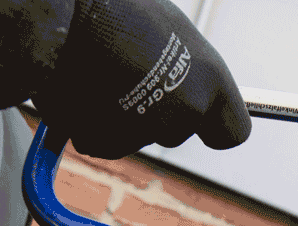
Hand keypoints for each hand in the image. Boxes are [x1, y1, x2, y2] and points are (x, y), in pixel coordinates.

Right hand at [32, 0, 250, 158]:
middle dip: (157, 116)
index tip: (201, 118)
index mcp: (212, 84)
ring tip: (102, 73)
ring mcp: (148, 130)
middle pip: (176, 133)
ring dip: (121, 116)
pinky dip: (90, 123)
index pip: (234, 132)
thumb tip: (194, 84)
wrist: (63, 8)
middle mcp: (186, 111)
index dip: (215, 128)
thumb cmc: (118, 10)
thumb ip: (191, 70)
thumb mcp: (175, 33)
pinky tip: (83, 88)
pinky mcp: (107, 141)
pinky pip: (101, 141)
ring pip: (136, 137)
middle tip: (130, 76)